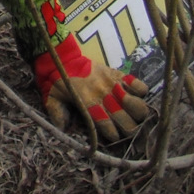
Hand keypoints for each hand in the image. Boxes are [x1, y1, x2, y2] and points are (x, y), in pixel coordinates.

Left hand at [34, 34, 150, 141]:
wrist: (62, 56)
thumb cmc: (58, 80)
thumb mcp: (51, 99)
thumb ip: (57, 115)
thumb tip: (63, 130)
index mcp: (88, 104)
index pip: (108, 127)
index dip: (113, 136)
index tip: (113, 137)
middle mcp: (103, 95)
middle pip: (127, 121)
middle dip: (129, 130)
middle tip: (126, 129)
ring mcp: (113, 84)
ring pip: (138, 106)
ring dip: (138, 114)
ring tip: (134, 115)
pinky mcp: (118, 74)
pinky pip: (139, 85)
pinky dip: (141, 92)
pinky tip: (135, 96)